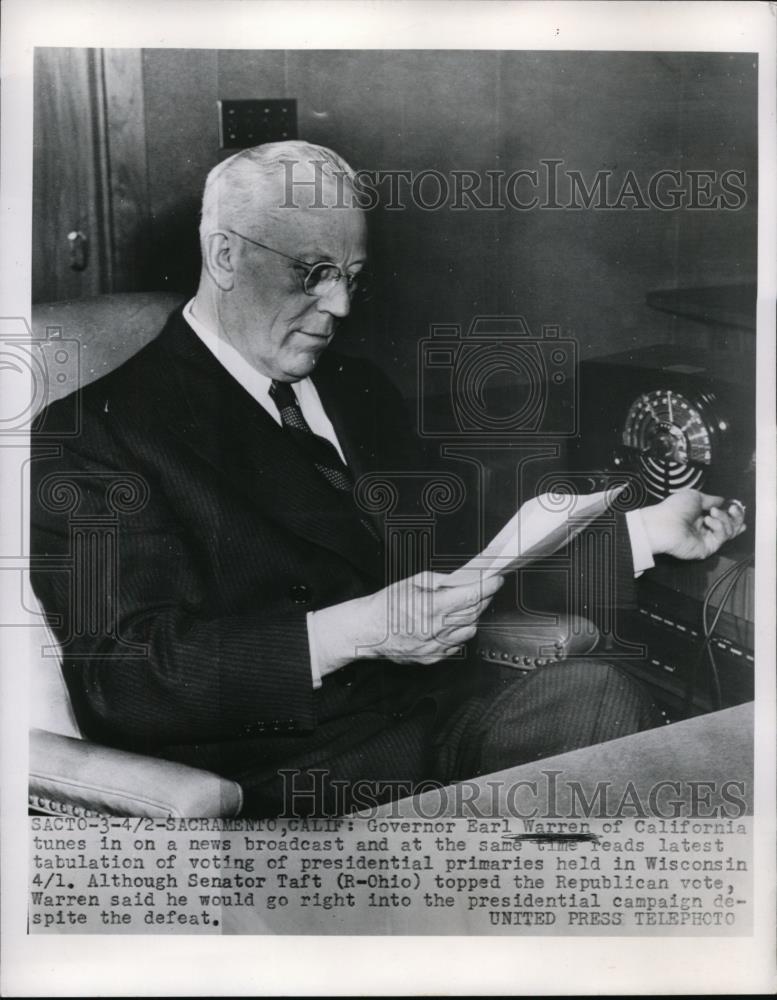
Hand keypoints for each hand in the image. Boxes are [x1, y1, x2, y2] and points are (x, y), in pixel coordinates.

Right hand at [313, 571, 504, 674]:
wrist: (367, 631)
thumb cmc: (386, 606)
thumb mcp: (412, 582)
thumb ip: (440, 580)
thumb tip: (462, 580)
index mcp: (431, 607)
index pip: (471, 596)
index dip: (488, 587)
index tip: (496, 580)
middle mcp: (435, 629)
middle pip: (473, 613)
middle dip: (483, 599)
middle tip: (485, 589)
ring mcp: (435, 646)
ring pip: (469, 631)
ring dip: (472, 617)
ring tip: (465, 607)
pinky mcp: (433, 658)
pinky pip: (457, 646)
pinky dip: (459, 634)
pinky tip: (451, 624)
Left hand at [640, 489, 745, 561]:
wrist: (664, 524)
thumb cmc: (674, 509)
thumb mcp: (695, 497)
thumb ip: (712, 499)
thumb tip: (722, 500)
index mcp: (701, 516)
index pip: (723, 517)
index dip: (733, 512)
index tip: (735, 506)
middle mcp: (704, 528)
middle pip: (731, 526)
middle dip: (736, 517)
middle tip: (734, 509)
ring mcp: (706, 539)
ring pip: (729, 531)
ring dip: (724, 519)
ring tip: (711, 513)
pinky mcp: (707, 548)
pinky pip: (722, 537)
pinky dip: (719, 526)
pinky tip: (708, 521)